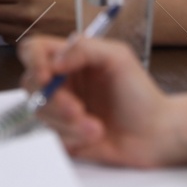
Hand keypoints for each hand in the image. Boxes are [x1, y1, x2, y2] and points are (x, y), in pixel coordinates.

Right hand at [16, 35, 169, 167]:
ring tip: (96, 127)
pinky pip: (52, 136)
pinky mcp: (65, 134)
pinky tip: (95, 135)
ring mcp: (61, 109)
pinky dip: (73, 138)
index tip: (46, 77)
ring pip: (41, 113)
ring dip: (68, 122)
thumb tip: (54, 61)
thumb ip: (84, 49)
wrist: (156, 134)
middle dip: (54, 100)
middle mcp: (63, 82)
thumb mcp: (118, 57)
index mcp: (71, 58)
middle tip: (77, 109)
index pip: (35, 50)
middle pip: (31, 85)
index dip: (33, 61)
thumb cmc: (141, 94)